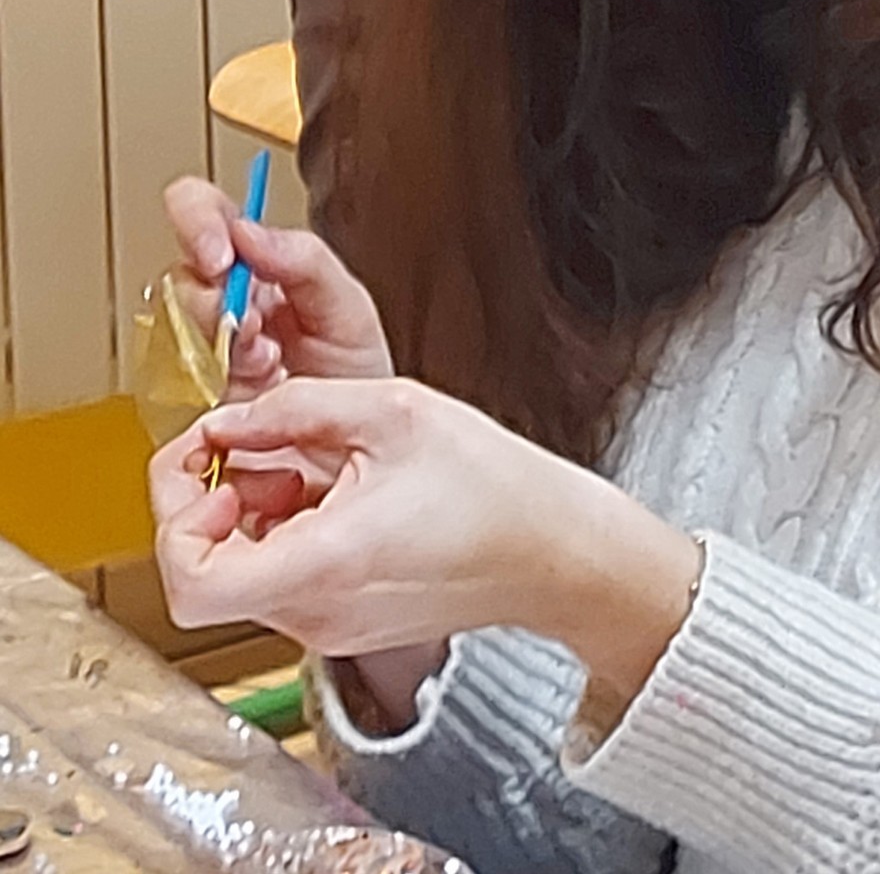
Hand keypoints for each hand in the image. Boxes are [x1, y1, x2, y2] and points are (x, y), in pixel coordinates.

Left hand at [154, 377, 698, 715]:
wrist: (551, 550)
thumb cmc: (491, 483)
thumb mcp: (391, 411)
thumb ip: (294, 409)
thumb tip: (224, 420)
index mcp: (322, 563)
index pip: (188, 581)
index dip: (172, 516)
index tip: (201, 462)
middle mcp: (313, 612)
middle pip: (206, 574)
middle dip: (211, 503)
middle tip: (251, 453)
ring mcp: (325, 627)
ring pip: (241, 575)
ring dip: (250, 515)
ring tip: (311, 467)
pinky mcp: (341, 625)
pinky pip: (280, 582)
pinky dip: (284, 533)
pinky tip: (334, 492)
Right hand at [161, 176, 391, 395]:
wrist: (356, 447)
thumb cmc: (353, 374)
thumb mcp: (347, 307)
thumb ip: (304, 260)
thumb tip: (249, 230)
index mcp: (257, 263)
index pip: (205, 212)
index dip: (198, 222)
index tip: (221, 256)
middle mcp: (222, 300)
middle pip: (180, 275)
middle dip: (214, 302)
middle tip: (253, 326)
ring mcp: (204, 349)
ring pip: (175, 330)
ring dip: (223, 347)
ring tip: (269, 362)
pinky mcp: (195, 397)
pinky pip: (181, 384)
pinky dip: (220, 386)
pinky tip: (256, 390)